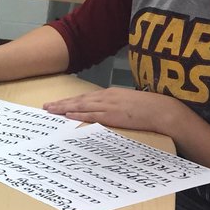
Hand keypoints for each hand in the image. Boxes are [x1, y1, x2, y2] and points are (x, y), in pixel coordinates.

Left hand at [42, 88, 182, 133]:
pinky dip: (78, 114)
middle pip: (79, 99)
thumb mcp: (129, 104)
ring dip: (64, 107)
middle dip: (61, 103)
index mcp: (111, 94)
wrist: (163, 110)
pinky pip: (91, 115)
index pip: (86, 97)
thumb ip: (117, 106)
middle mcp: (107, 97)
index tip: (58, 102)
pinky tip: (67, 115)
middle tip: (46, 106)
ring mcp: (109, 105)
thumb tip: (108, 113)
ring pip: (81, 105)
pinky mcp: (113, 115)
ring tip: (50, 110)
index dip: (71, 100)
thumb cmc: (149, 108)